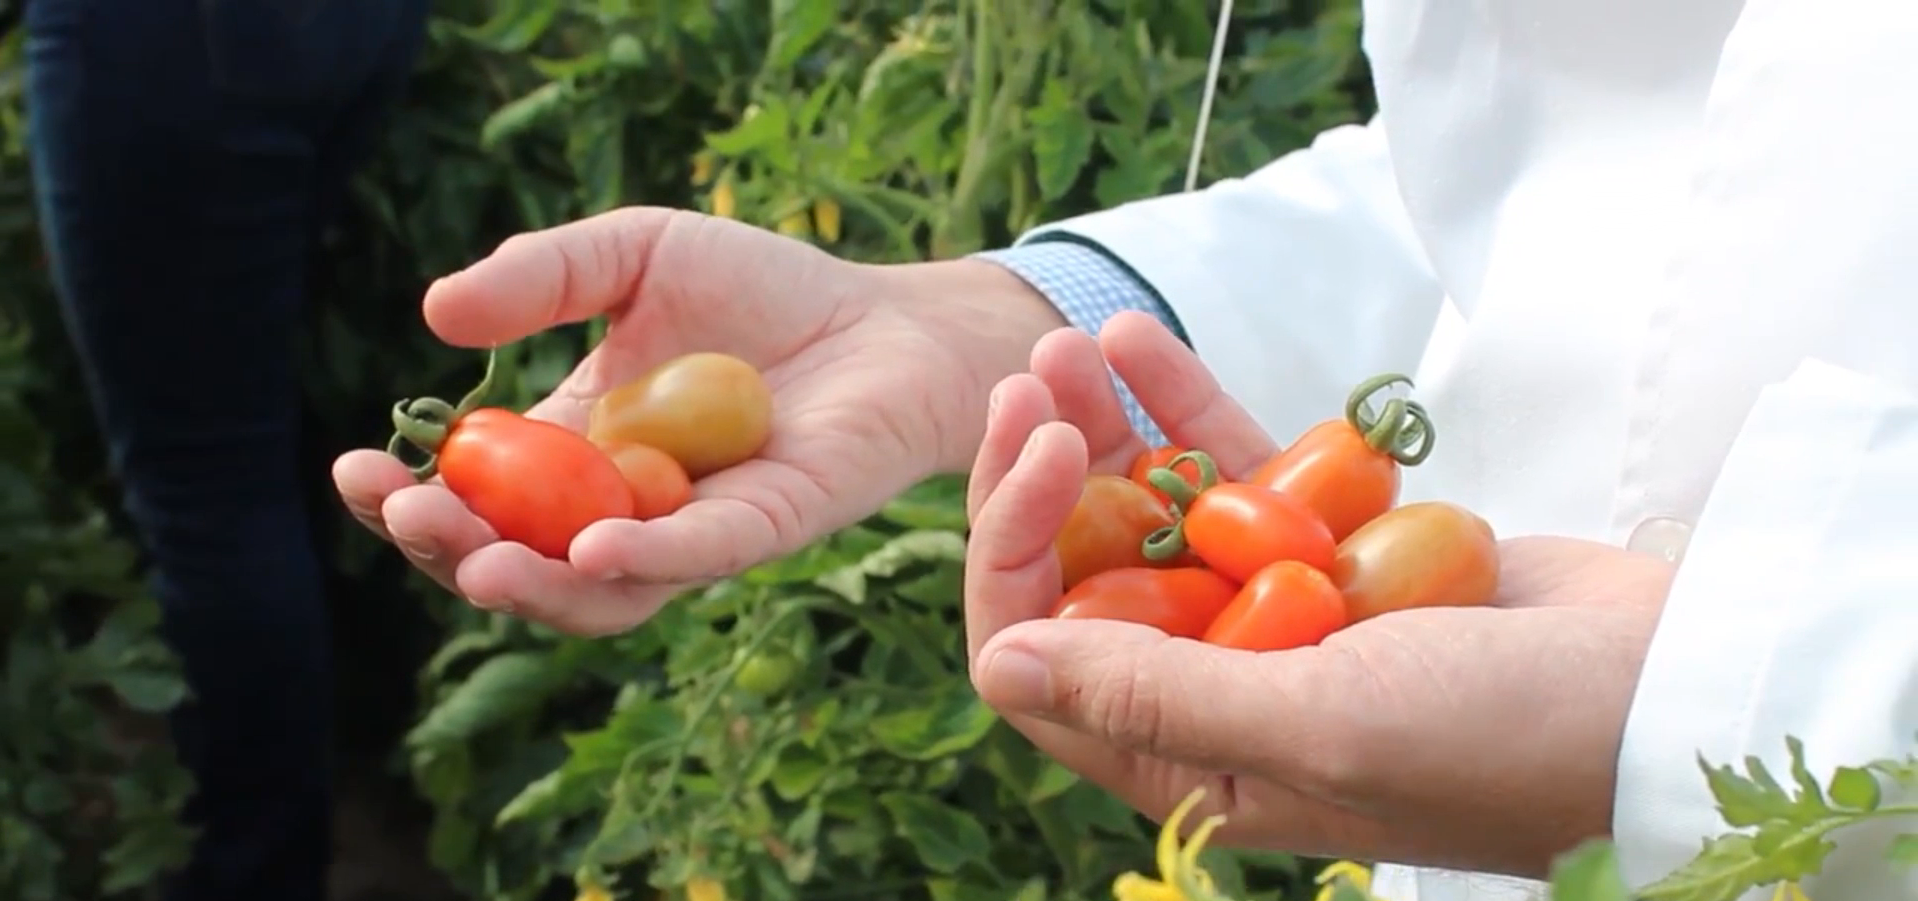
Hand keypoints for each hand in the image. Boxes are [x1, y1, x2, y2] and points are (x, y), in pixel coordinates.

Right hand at [334, 208, 1062, 634]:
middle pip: (516, 558)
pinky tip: (596, 545)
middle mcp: (619, 508)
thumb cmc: (762, 288)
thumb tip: (438, 314)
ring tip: (477, 561)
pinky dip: (645, 558)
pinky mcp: (766, 530)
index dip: (404, 493)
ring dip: (533, 584)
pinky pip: (697, 559)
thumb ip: (542, 274)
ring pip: (596, 590)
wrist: (887, 317)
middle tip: (404, 513)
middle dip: (447, 548)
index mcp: (572, 450)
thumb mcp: (634, 253)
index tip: (353, 467)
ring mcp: (689, 531)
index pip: (471, 493)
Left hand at [962, 312, 1675, 876]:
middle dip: (1048, 477)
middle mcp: (1219, 693)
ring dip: (1110, 429)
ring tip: (1070, 340)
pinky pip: (1240, 477)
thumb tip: (1001, 665)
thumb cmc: (1504, 737)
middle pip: (1091, 576)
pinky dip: (1191, 414)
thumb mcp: (1321, 725)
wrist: (1672, 689)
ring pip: (1159, 515)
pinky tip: (1138, 343)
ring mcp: (1276, 618)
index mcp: (1194, 762)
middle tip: (1030, 378)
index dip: (1016, 557)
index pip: (1049, 665)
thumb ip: (1156, 694)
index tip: (1036, 458)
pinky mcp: (1333, 554)